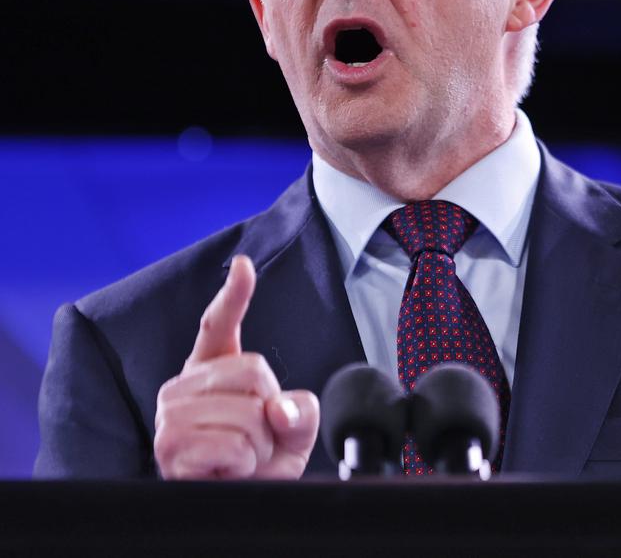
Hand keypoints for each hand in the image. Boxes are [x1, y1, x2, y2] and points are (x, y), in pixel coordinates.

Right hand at [154, 254, 319, 478]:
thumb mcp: (292, 431)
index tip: (244, 265)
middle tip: (254, 440)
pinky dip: (243, 466)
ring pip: (247, 414)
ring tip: (240, 459)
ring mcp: (172, 415)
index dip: (234, 293)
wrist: (237, 505)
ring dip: (257, 446)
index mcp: (210, 369)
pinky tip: (228, 473)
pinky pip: (232, 447)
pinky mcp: (171, 447)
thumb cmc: (259, 463)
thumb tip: (279, 409)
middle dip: (269, 415)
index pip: (218, 324)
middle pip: (254, 372)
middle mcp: (183, 386)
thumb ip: (300, 411)